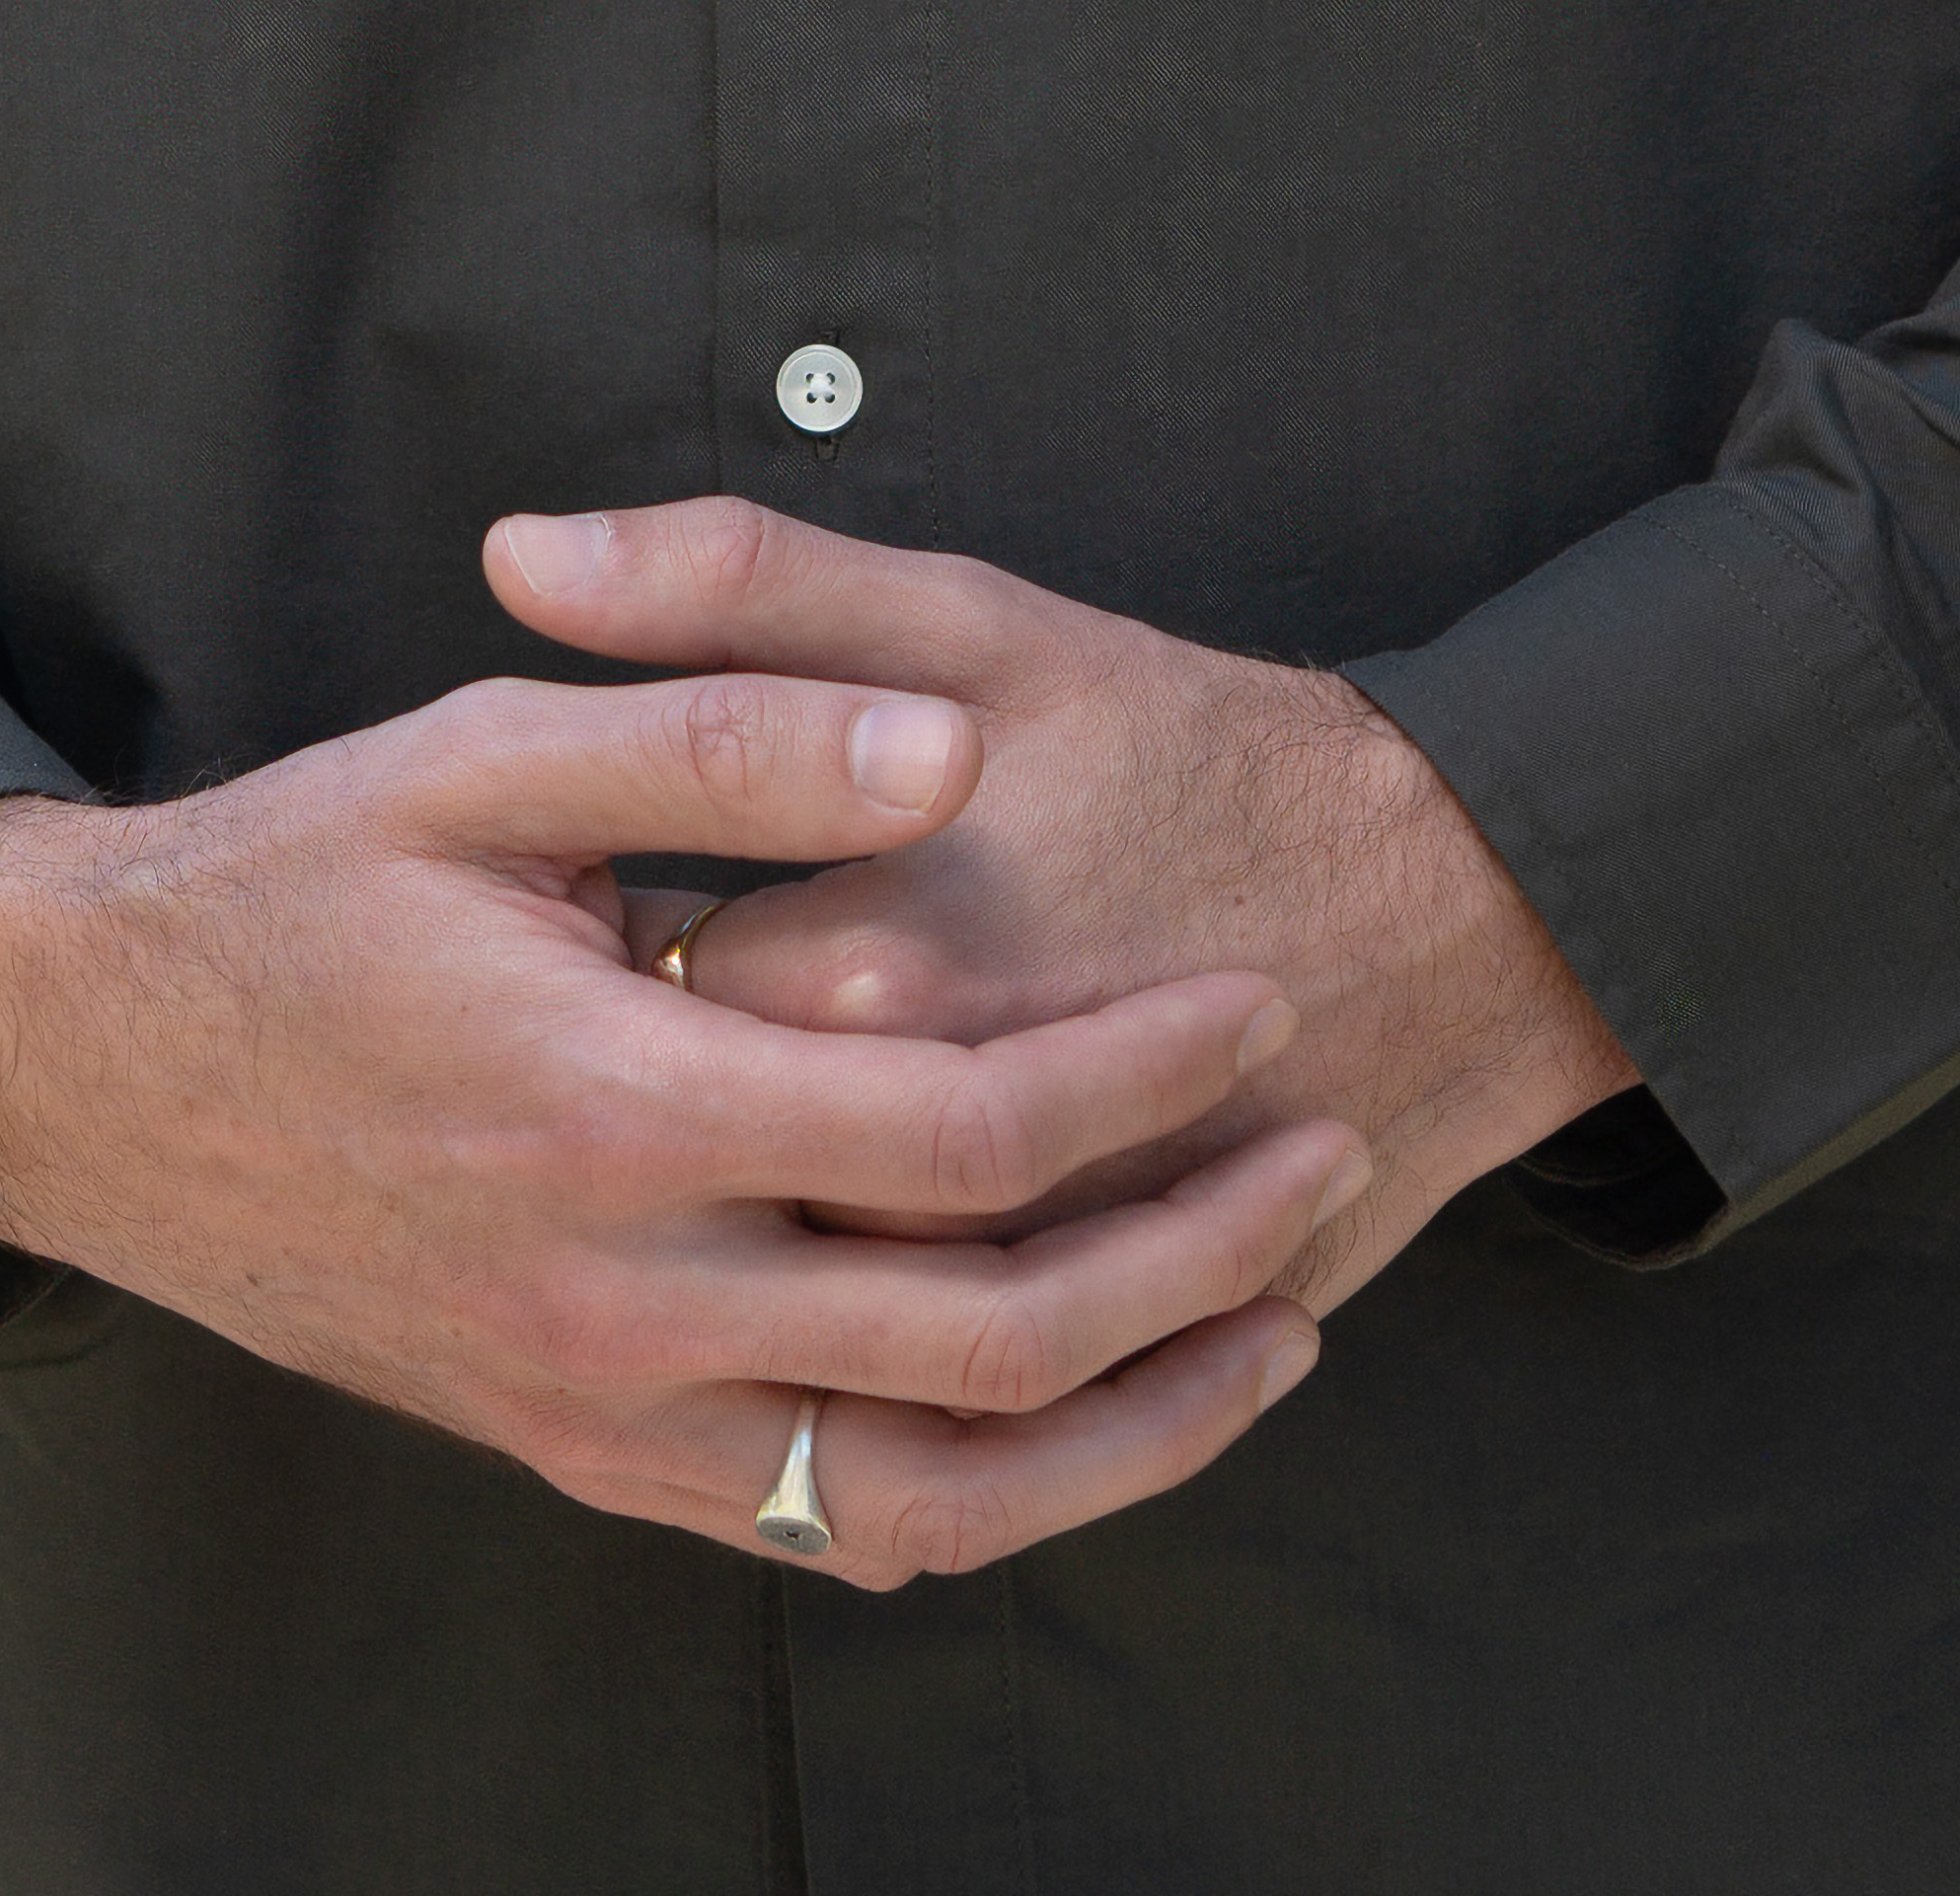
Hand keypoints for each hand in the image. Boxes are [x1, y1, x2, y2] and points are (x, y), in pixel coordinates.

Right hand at [0, 654, 1348, 1582]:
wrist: (90, 1069)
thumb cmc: (294, 884)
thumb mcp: (486, 753)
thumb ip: (725, 732)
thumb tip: (937, 750)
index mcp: (615, 1106)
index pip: (962, 1133)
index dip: (1140, 1074)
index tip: (1253, 1001)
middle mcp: (618, 1298)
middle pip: (986, 1340)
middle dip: (1193, 1254)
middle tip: (1319, 1150)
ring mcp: (594, 1410)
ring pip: (926, 1495)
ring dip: (1126, 1429)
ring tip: (1270, 1330)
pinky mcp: (573, 1458)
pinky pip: (814, 1537)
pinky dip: (975, 1506)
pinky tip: (1074, 1430)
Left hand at [488, 501, 1629, 1312]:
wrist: (1443, 903)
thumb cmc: (1189, 747)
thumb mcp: (967, 618)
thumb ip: (733, 580)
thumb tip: (515, 551)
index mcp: (855, 968)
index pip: (635, 999)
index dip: (629, 949)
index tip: (663, 898)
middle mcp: (911, 1155)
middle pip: (701, 1171)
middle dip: (684, 1107)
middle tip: (743, 1022)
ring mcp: (1002, 1280)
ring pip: (802, 1308)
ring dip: (770, 1237)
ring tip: (793, 1131)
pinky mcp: (1084, 1355)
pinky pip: (920, 1407)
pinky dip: (874, 1353)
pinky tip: (866, 1252)